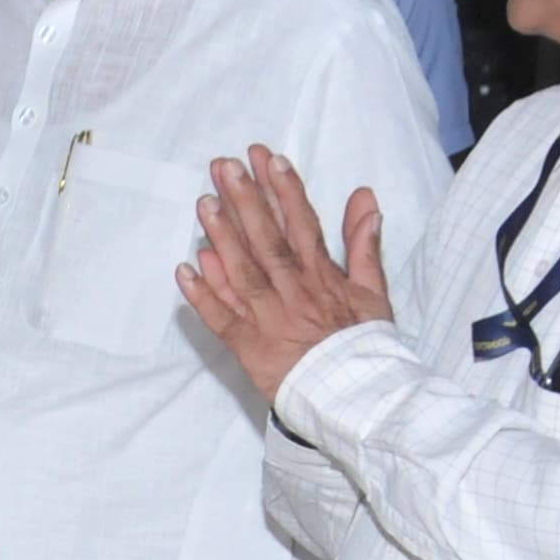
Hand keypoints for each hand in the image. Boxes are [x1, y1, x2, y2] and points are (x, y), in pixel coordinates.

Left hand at [178, 148, 391, 404]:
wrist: (355, 399)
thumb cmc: (364, 346)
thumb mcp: (374, 292)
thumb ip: (364, 243)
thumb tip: (364, 198)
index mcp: (322, 277)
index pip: (302, 225)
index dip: (284, 191)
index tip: (268, 159)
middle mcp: (292, 293)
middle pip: (266, 241)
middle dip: (245, 200)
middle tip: (224, 166)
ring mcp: (267, 319)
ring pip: (241, 272)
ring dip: (221, 236)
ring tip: (204, 202)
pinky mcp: (248, 347)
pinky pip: (221, 319)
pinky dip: (202, 295)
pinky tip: (185, 268)